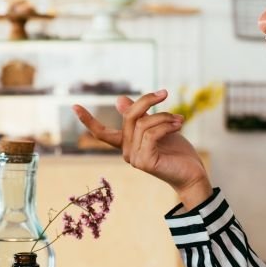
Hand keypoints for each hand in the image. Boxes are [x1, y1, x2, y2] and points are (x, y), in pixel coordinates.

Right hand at [73, 89, 213, 209]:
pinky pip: (152, 133)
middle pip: (129, 117)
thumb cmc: (176, 152)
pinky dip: (167, 125)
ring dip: (164, 116)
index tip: (74, 106)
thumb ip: (139, 116)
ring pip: (144, 124)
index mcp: (126, 144)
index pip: (102, 133)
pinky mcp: (145, 162)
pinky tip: (179, 125)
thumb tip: (119, 100)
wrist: (192, 173)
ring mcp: (134, 158)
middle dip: (147, 101)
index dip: (88, 120)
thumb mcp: (157, 127)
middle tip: (165, 93)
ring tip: (179, 119)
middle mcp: (126, 153)